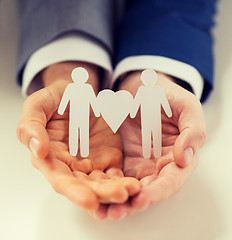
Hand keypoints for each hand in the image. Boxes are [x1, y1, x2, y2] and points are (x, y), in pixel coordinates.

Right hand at [17, 62, 140, 212]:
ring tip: (132, 190)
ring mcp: (91, 163)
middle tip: (120, 195)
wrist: (78, 93)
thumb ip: (31, 126)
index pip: (60, 179)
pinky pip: (116, 173)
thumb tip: (38, 150)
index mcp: (51, 157)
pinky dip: (124, 180)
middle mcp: (71, 166)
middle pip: (85, 185)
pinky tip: (135, 184)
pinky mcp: (108, 158)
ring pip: (102, 182)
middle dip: (102, 194)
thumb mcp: (38, 106)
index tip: (89, 201)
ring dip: (116, 189)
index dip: (73, 191)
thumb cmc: (55, 100)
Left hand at [96, 71, 205, 218]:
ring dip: (115, 201)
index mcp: (178, 156)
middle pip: (147, 191)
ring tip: (99, 211)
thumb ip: (193, 131)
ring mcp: (138, 164)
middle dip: (131, 204)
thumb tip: (185, 158)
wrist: (142, 88)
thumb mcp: (186, 107)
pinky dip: (104, 186)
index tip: (141, 199)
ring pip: (128, 188)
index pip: (170, 180)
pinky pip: (113, 176)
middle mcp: (158, 166)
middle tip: (114, 212)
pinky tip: (92, 193)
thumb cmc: (167, 96)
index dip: (157, 191)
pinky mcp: (121, 159)